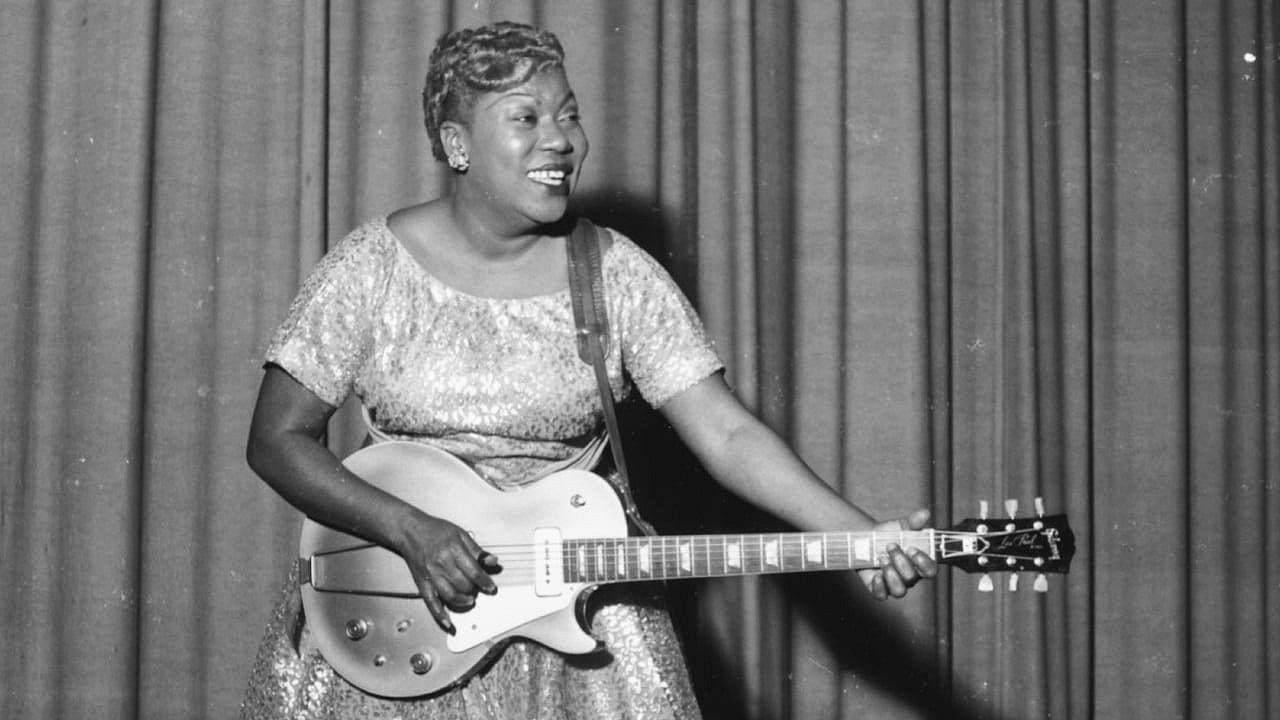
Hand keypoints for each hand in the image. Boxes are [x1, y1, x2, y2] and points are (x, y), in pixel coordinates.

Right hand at [395, 513, 499, 631]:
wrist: (410, 531)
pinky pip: (431, 602)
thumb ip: (477, 550)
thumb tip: (492, 561)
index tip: (491, 587)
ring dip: (462, 601)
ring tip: (469, 600)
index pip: (474, 571)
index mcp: (453, 550)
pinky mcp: (422, 583)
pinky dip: (440, 615)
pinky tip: (448, 622)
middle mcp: (441, 563)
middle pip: (463, 585)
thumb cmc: (435, 531)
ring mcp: (430, 575)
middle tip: (478, 589)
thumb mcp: (460, 534)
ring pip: (450, 595)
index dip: (485, 581)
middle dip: (474, 590)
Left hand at [858, 509, 937, 599]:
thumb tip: (925, 513)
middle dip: (901, 561)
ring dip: (891, 575)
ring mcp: (894, 584)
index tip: (912, 549)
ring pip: (899, 590)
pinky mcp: (879, 588)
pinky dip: (879, 587)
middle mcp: (909, 576)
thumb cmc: (888, 534)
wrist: (865, 539)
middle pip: (912, 578)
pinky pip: (882, 595)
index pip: (930, 570)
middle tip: (890, 546)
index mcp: (919, 563)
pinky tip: (876, 575)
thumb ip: (914, 521)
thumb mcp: (901, 526)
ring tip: (881, 559)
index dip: (923, 563)